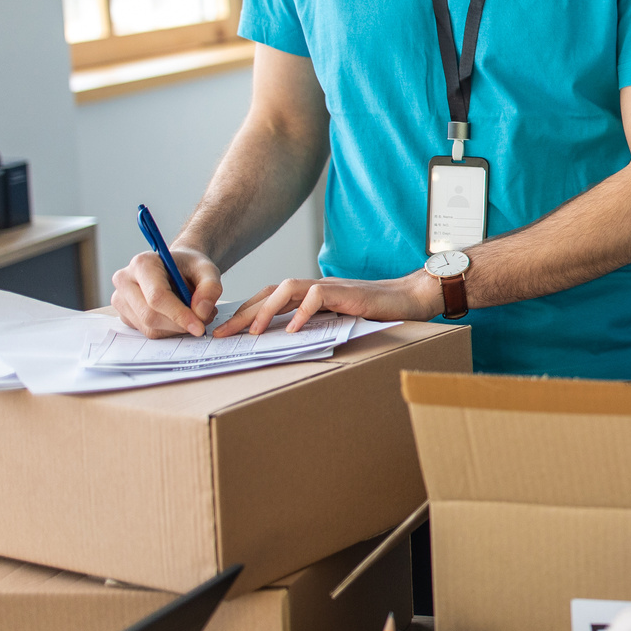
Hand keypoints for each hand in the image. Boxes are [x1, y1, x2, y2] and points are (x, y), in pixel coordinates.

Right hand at [111, 246, 223, 336]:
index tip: (199, 327)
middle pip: (150, 315)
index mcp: (143, 263)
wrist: (178, 268)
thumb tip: (201, 312)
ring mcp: (121, 299)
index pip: (157, 296)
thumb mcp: (208, 270)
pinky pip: (148, 332)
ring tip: (193, 314)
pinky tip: (178, 317)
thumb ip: (210, 288)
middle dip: (179, 324)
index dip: (179, 314)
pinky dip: (169, 330)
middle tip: (203, 320)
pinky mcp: (124, 314)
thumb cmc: (190, 267)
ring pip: (149, 327)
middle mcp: (125, 280)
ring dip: (176, 328)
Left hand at [214, 270, 441, 336]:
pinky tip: (293, 329)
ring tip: (252, 332)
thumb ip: (316, 324)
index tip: (225, 332)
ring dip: (266, 310)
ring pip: (288, 288)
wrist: (410, 298)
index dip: (246, 312)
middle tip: (220, 334)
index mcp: (311, 294)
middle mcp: (316, 287)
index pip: (270, 297)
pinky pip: (317, 296)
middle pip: (270, 293)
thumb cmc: (378, 313)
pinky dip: (302, 312)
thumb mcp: (339, 321)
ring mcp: (331, 287)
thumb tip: (286, 342)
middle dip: (243, 314)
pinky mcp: (347, 292)